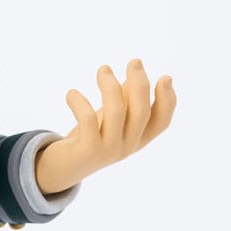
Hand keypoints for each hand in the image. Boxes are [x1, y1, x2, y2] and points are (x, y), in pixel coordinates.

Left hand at [35, 58, 175, 194]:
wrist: (62, 168)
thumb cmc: (89, 136)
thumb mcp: (109, 118)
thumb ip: (123, 100)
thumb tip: (134, 76)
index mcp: (137, 139)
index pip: (162, 122)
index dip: (168, 101)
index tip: (166, 77)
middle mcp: (128, 146)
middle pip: (142, 112)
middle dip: (140, 84)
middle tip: (135, 62)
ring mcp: (109, 150)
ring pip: (117, 112)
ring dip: (110, 86)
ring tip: (103, 69)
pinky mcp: (88, 150)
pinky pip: (88, 119)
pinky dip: (79, 101)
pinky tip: (71, 93)